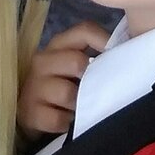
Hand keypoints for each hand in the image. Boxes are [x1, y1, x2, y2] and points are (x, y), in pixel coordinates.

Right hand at [17, 21, 109, 146]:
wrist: (30, 114)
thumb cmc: (61, 86)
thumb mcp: (75, 67)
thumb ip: (95, 56)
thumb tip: (124, 55)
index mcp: (58, 45)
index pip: (84, 31)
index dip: (105, 41)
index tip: (119, 57)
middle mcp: (42, 60)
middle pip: (77, 62)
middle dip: (90, 79)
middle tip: (94, 89)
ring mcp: (33, 87)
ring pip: (68, 93)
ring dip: (79, 105)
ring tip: (80, 108)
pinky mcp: (30, 113)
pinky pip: (59, 119)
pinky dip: (68, 123)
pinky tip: (68, 122)